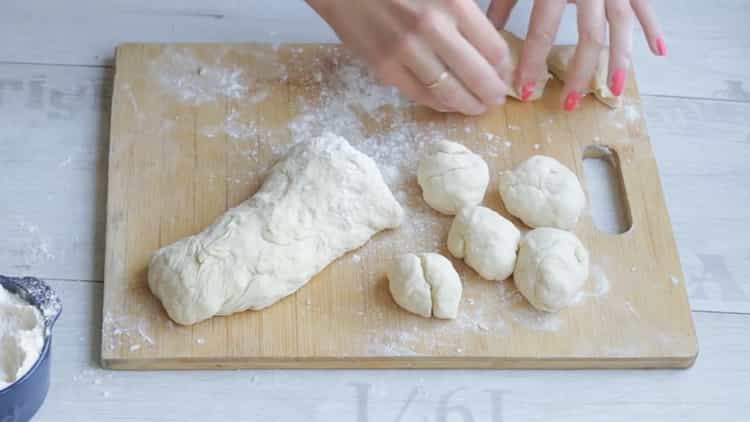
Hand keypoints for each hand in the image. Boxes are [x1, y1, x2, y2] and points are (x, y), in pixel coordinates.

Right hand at [307, 0, 512, 114]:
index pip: (494, 48)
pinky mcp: (384, 68)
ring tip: (476, 107)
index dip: (504, 67)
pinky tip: (449, 103)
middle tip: (496, 98)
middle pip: (477, 75)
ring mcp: (406, 51)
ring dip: (468, 104)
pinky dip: (439, 104)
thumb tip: (488, 46)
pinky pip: (421, 95)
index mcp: (453, 3)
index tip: (504, 73)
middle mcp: (432, 28)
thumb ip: (463, 12)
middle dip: (491, 92)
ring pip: (450, 92)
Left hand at [488, 0, 665, 110]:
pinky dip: (653, 27)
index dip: (532, 63)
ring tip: (615, 91)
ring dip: (619, 62)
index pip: (542, 31)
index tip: (523, 90)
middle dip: (580, 74)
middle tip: (569, 104)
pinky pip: (646, 5)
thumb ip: (502, 2)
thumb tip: (484, 34)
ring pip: (621, 27)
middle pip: (588, 37)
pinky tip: (658, 52)